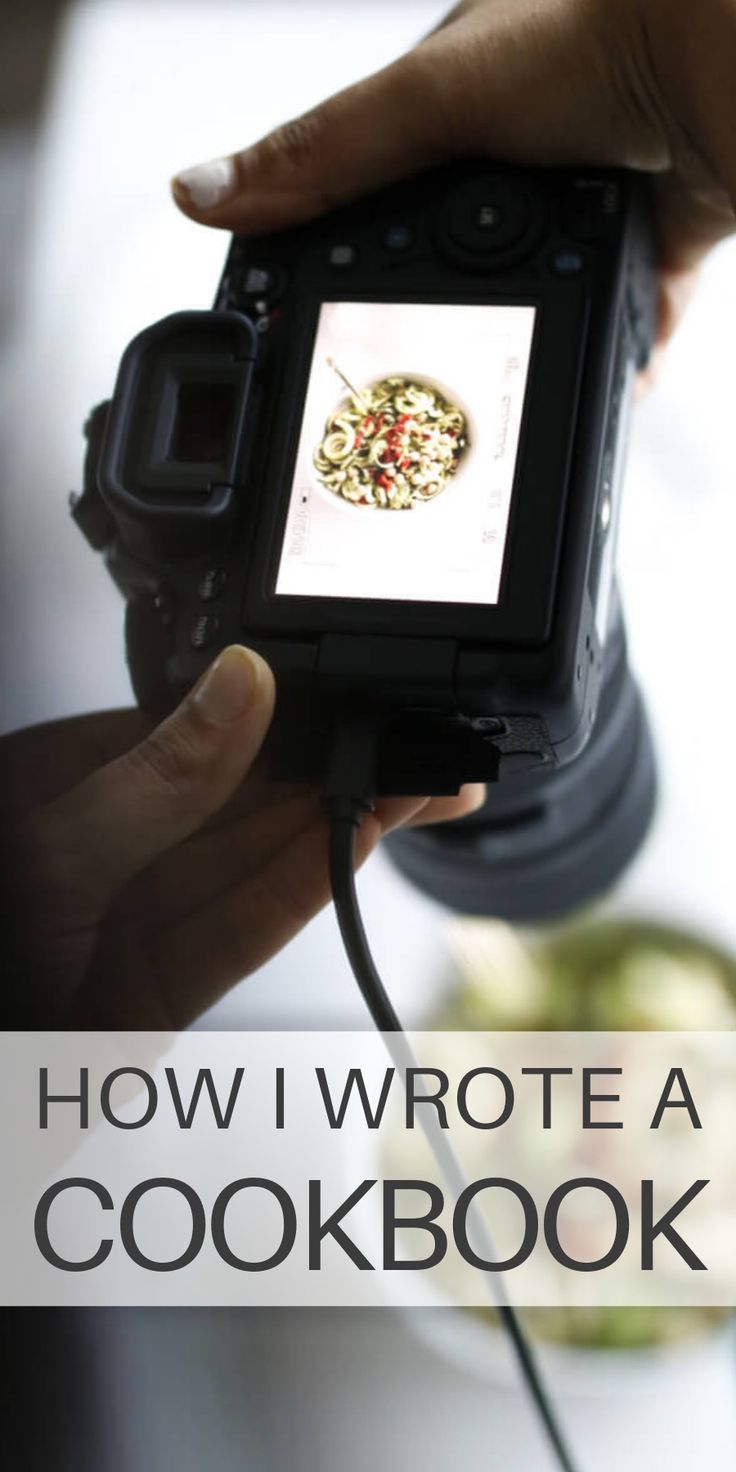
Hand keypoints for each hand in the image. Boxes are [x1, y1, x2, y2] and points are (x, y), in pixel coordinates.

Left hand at [0, 647, 481, 1028]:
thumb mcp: (61, 849)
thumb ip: (160, 775)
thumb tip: (240, 685)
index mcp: (57, 784)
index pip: (190, 735)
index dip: (278, 718)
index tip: (352, 700)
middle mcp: (99, 847)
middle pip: (234, 800)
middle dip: (329, 773)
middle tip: (415, 748)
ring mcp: (129, 922)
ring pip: (250, 865)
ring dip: (337, 827)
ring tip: (416, 789)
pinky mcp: (158, 993)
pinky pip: (240, 933)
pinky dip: (303, 893)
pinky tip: (358, 849)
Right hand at [171, 0, 735, 375]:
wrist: (722, 59)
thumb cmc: (597, 37)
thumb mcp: (431, 102)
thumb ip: (323, 155)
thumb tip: (201, 193)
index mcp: (453, 104)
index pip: (374, 191)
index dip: (345, 257)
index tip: (324, 326)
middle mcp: (520, 148)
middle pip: (458, 256)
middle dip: (442, 314)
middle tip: (414, 379)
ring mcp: (588, 195)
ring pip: (540, 289)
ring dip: (523, 336)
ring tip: (493, 392)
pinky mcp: (652, 234)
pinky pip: (624, 309)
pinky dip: (613, 348)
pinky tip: (597, 383)